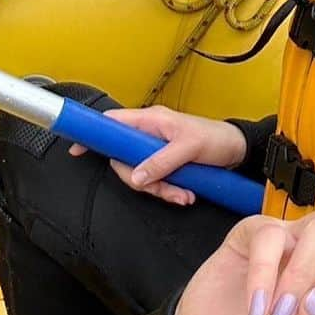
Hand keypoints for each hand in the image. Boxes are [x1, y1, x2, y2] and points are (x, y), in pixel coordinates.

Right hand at [68, 106, 246, 204]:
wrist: (238, 151)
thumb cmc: (217, 138)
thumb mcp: (190, 148)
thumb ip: (161, 161)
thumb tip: (136, 175)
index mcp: (152, 120)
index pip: (113, 122)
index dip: (93, 134)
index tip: (77, 147)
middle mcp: (150, 134)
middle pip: (123, 161)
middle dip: (142, 180)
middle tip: (164, 187)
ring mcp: (156, 151)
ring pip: (140, 176)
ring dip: (160, 190)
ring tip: (182, 193)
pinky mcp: (166, 166)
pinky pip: (155, 183)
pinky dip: (169, 192)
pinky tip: (184, 194)